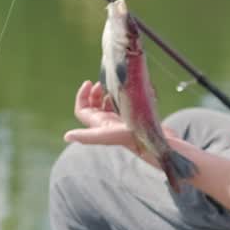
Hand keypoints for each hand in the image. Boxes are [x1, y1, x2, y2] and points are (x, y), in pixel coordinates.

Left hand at [64, 81, 179, 167]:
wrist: (163, 146)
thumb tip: (66, 136)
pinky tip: (130, 91)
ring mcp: (122, 122)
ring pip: (107, 105)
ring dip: (107, 94)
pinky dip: (122, 97)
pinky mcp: (136, 120)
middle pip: (93, 107)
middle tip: (101, 83)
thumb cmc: (136, 140)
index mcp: (101, 127)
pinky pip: (123, 106)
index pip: (82, 111)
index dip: (82, 96)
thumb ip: (88, 137)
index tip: (89, 82)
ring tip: (113, 85)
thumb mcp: (110, 136)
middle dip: (93, 93)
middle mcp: (109, 125)